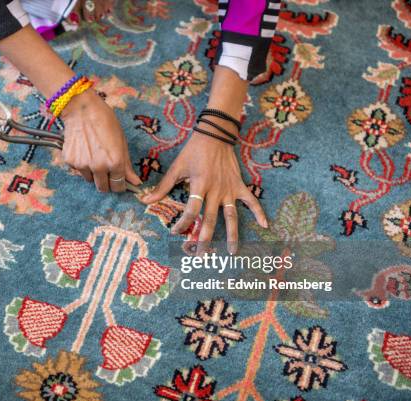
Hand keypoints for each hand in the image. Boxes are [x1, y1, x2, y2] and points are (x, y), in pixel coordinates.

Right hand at [60, 90, 140, 191]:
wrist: (82, 109)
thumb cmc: (105, 121)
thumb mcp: (121, 142)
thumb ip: (127, 164)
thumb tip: (136, 182)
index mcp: (115, 162)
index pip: (118, 186)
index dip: (120, 185)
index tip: (119, 182)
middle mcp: (99, 167)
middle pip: (103, 188)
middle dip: (106, 183)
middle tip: (106, 171)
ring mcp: (83, 165)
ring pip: (90, 179)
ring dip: (93, 173)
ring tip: (94, 155)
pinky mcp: (70, 162)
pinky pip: (78, 170)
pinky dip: (81, 164)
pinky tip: (83, 149)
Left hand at [140, 129, 267, 253]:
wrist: (215, 135)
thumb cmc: (194, 151)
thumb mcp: (177, 167)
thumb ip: (163, 187)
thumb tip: (145, 200)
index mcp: (199, 186)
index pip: (191, 211)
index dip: (183, 224)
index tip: (176, 232)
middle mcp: (215, 191)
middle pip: (210, 220)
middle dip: (205, 239)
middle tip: (201, 254)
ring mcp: (229, 190)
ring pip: (231, 216)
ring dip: (232, 235)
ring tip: (231, 252)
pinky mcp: (240, 185)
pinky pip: (251, 201)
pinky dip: (259, 212)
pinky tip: (265, 225)